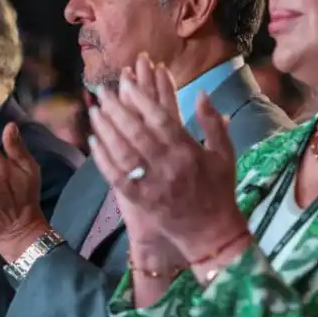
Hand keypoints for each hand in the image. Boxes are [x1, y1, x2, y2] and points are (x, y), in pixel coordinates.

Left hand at [88, 55, 247, 268]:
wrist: (212, 233)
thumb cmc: (219, 190)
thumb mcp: (224, 153)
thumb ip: (213, 122)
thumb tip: (202, 92)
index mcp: (188, 151)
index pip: (161, 119)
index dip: (142, 99)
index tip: (126, 83)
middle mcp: (168, 166)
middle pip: (137, 132)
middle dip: (117, 109)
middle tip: (102, 91)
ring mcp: (152, 184)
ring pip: (124, 153)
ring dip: (106, 131)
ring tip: (94, 112)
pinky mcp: (141, 201)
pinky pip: (118, 178)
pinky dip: (104, 160)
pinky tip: (94, 143)